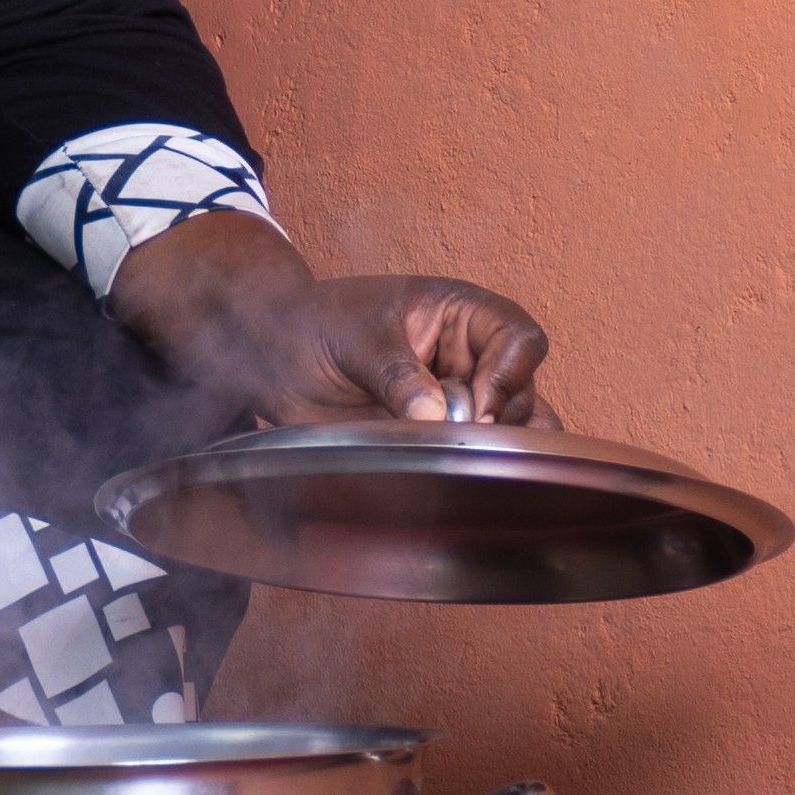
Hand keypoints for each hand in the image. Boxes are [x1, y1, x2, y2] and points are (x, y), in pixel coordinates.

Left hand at [104, 211, 556, 430]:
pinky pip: (474, 456)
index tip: (474, 403)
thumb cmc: (314, 324)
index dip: (510, 373)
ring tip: (472, 464)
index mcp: (461, 314)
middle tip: (461, 438)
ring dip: (500, 450)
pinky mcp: (435, 437)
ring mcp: (455, 400)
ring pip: (511, 429)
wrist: (271, 358)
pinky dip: (479, 471)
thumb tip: (435, 414)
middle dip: (502, 419)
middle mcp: (469, 358)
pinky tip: (463, 480)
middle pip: (523, 391)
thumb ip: (395, 373)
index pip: (519, 339)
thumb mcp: (354, 336)